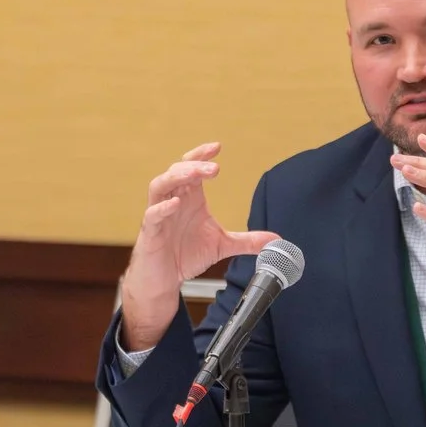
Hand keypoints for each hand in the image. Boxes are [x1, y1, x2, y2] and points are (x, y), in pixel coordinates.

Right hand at [118, 142, 279, 350]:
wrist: (164, 279)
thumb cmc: (185, 254)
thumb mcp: (222, 245)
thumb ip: (247, 241)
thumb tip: (275, 241)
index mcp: (189, 198)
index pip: (191, 167)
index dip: (202, 155)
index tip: (217, 147)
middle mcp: (173, 200)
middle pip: (177, 171)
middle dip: (195, 165)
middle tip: (215, 167)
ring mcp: (159, 215)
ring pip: (160, 186)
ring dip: (177, 177)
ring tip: (195, 174)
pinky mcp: (150, 232)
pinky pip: (152, 215)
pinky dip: (162, 208)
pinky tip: (174, 204)